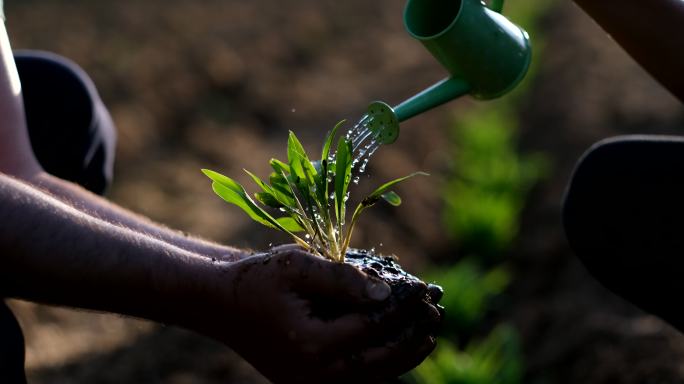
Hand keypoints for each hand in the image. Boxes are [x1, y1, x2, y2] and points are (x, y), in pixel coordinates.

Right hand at [188, 245, 436, 382]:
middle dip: (412, 335)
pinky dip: (381, 364)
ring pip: (372, 376)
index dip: (403, 306)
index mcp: (311, 344)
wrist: (221, 304)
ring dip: (403, 355)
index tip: (425, 286)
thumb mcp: (298, 266)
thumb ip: (344, 278)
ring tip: (427, 332)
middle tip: (436, 312)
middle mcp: (313, 375)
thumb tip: (389, 291)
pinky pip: (356, 379)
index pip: (373, 326)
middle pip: (380, 360)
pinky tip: (399, 347)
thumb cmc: (258, 279)